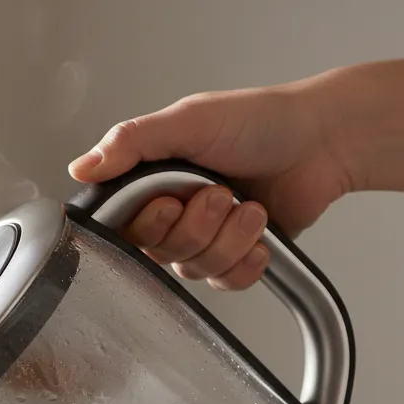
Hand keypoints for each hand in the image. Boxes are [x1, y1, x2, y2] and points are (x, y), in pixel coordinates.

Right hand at [69, 76, 354, 288]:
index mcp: (153, 182)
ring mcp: (204, 240)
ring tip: (251, 207)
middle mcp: (174, 214)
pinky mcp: (235, 259)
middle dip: (196, 228)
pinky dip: (246, 262)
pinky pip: (225, 283)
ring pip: (194, 271)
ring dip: (229, 239)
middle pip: (160, 254)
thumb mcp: (187, 120)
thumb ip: (130, 143)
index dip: (148, 225)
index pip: (124, 228)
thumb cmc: (259, 122)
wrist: (321, 142)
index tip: (171, 202)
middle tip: (221, 193)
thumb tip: (81, 168)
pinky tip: (261, 235)